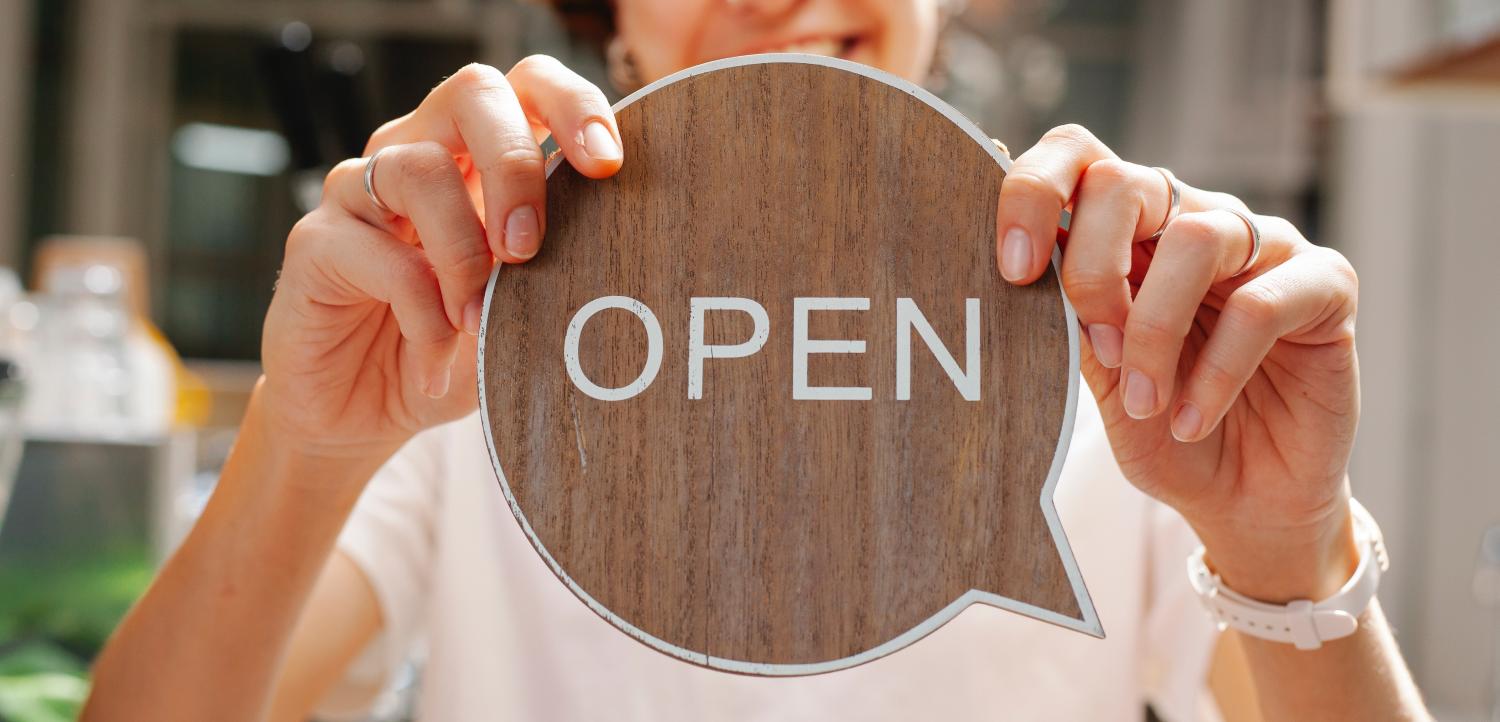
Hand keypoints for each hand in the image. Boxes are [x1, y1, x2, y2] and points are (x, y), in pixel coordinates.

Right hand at [260, 58, 623, 465]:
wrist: (361, 417)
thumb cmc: (453, 356)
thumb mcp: (523, 321)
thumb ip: (561, 283)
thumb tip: (613, 271)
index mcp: (482, 158)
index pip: (529, 86)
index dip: (573, 104)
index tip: (607, 165)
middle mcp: (420, 153)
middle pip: (473, 92)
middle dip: (514, 163)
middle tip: (528, 245)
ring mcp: (362, 191)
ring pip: (419, 168)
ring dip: (463, 253)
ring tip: (476, 323)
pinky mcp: (316, 241)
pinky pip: (378, 252)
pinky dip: (421, 313)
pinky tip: (435, 361)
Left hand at [998, 125, 1360, 601]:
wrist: (1242, 499)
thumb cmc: (1161, 430)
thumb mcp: (1098, 382)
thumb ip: (1066, 321)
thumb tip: (1022, 274)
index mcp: (1128, 230)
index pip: (1077, 157)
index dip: (1034, 193)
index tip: (1013, 270)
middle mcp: (1193, 219)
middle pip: (1127, 181)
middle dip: (1093, 269)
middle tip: (1098, 350)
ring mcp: (1264, 245)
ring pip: (1196, 238)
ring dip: (1154, 331)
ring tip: (1145, 403)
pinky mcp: (1325, 284)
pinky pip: (1259, 304)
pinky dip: (1214, 372)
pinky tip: (1190, 421)